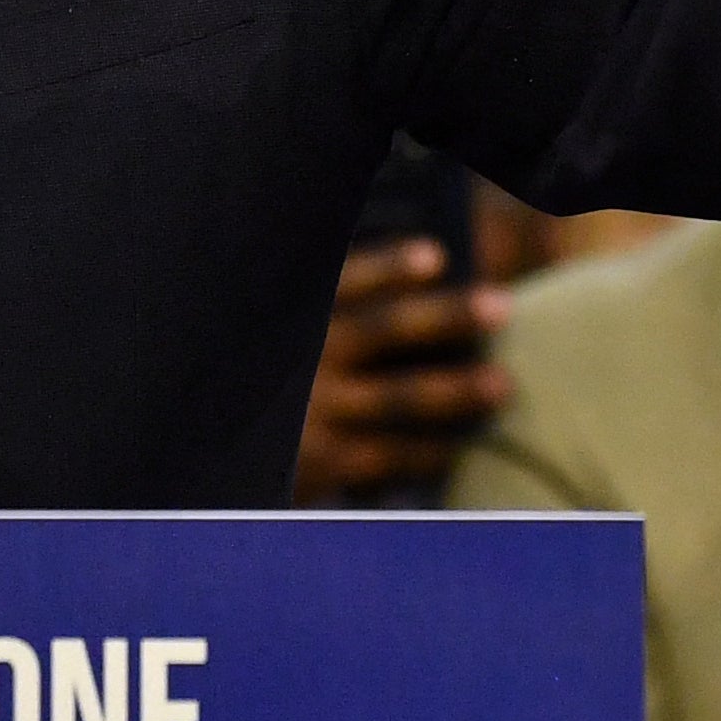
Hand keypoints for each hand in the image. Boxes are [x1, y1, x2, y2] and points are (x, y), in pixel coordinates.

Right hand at [292, 238, 510, 501]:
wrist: (217, 456)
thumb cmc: (267, 386)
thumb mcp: (281, 341)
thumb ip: (329, 315)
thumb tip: (419, 284)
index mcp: (293, 319)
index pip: (345, 282)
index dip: (388, 268)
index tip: (436, 257)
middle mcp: (304, 361)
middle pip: (383, 329)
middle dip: (445, 316)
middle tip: (501, 306)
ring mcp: (314, 413)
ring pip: (397, 397)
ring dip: (455, 390)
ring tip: (502, 385)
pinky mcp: (322, 464)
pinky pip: (388, 456)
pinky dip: (428, 452)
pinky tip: (461, 447)